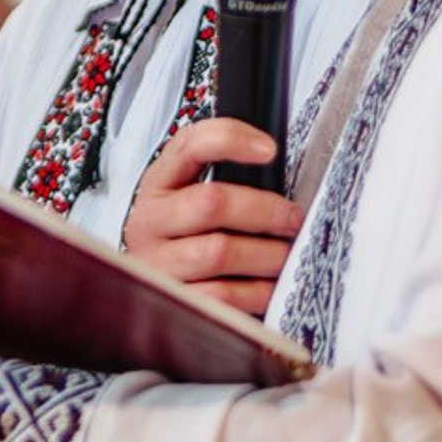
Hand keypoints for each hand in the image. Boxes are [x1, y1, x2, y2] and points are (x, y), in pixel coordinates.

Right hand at [125, 120, 305, 312]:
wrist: (150, 295)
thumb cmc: (188, 242)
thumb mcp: (192, 202)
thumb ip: (227, 182)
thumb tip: (276, 169)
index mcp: (158, 185)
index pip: (189, 146)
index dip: (230, 139)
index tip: (269, 150)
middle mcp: (149, 221)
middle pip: (212, 202)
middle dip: (265, 210)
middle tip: (292, 219)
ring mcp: (156, 263)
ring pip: (220, 251)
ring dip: (266, 255)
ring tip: (284, 257)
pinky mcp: (172, 301)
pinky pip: (223, 295)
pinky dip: (256, 292)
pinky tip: (268, 288)